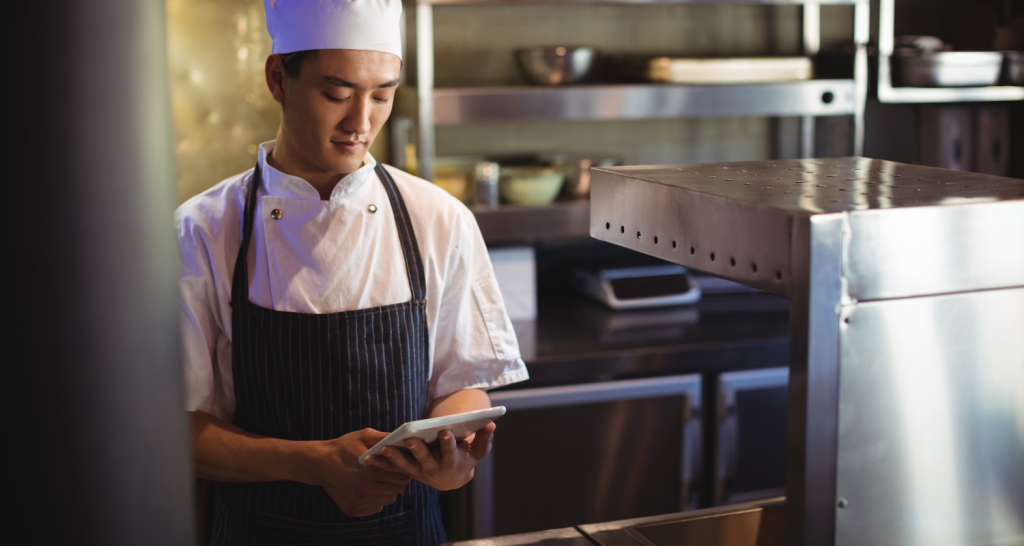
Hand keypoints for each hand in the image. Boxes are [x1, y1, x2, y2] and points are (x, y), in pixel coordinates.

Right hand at [309, 428, 412, 516]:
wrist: (319, 463)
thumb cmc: (344, 447)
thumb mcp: (363, 436)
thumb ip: (384, 438)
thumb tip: (404, 440)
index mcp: (369, 471)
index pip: (402, 475)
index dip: (402, 468)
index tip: (399, 463)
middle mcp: (365, 490)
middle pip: (398, 488)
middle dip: (397, 479)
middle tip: (391, 471)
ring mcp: (359, 502)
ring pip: (389, 499)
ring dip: (388, 489)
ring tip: (380, 479)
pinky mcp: (353, 510)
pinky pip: (377, 507)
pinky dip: (377, 499)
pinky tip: (369, 488)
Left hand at [364, 423, 495, 490]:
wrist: (453, 478)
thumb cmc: (466, 458)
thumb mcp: (477, 450)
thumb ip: (484, 438)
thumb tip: (492, 424)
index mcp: (452, 462)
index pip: (451, 451)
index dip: (448, 442)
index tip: (445, 431)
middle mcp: (435, 469)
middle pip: (425, 460)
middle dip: (418, 450)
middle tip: (410, 440)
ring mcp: (421, 473)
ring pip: (406, 466)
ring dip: (395, 459)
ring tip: (385, 449)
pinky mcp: (409, 473)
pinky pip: (394, 469)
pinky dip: (382, 465)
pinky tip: (370, 458)